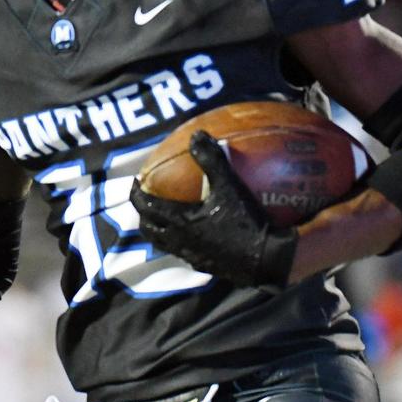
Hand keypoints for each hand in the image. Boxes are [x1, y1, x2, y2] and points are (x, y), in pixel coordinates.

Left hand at [130, 129, 297, 286]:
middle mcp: (178, 240)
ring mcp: (189, 256)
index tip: (136, 182)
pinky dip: (177, 241)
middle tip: (147, 199)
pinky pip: (180, 253)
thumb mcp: (228, 186)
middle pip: (147, 228)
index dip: (136, 193)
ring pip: (161, 243)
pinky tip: (191, 232)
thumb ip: (211, 160)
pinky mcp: (202, 265)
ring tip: (164, 215)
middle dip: (142, 213)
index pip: (144, 206)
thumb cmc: (244, 221)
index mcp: (178, 220)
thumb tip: (197, 135)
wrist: (264, 258)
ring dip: (157, 228)